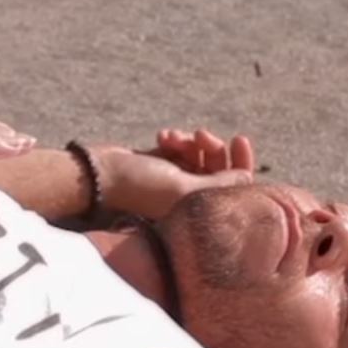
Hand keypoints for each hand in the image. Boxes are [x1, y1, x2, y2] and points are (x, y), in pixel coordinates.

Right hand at [93, 128, 257, 220]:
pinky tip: (162, 137)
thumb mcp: (185, 189)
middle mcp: (189, 198)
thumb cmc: (141, 187)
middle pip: (219, 167)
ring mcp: (175, 180)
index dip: (241, 163)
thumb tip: (248, 177)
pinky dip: (175, 139)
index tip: (238, 139)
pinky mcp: (161, 165)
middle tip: (201, 135)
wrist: (99, 174)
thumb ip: (222, 185)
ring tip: (173, 138)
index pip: (234, 189)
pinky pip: (181, 147)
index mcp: (199, 212)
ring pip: (199, 154)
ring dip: (190, 141)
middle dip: (212, 147)